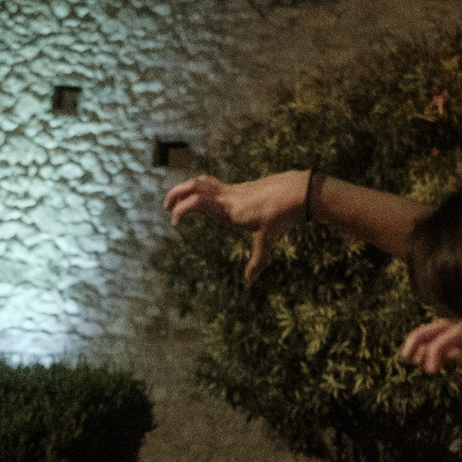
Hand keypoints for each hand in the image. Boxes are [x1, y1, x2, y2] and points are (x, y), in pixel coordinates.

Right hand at [164, 170, 308, 282]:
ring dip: (186, 188)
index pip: (197, 202)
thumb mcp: (268, 239)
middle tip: (166, 207)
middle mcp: (226, 196)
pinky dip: (200, 189)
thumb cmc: (280, 214)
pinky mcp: (238, 187)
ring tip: (178, 200)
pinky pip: (212, 184)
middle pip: (194, 185)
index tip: (175, 223)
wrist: (295, 191)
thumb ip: (257, 259)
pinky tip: (202, 201)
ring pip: (202, 181)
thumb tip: (249, 280)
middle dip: (176, 193)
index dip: (181, 209)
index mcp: (228, 209)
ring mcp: (232, 189)